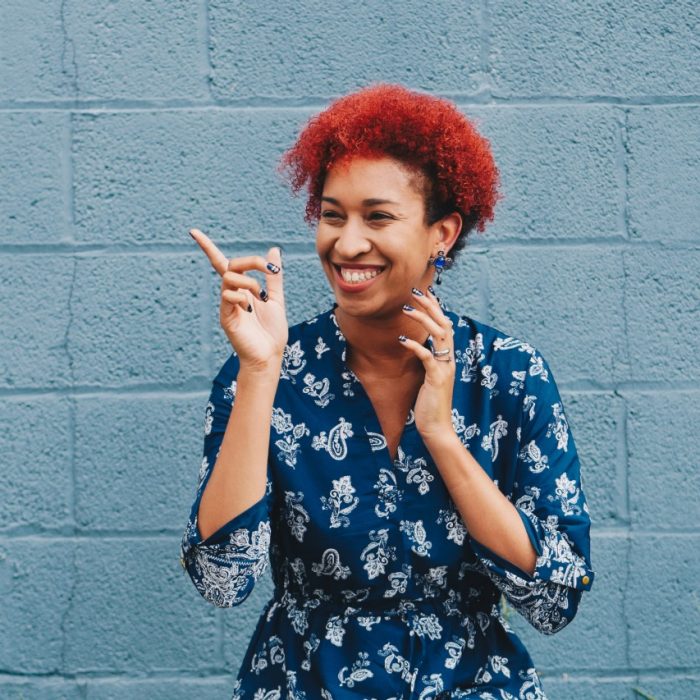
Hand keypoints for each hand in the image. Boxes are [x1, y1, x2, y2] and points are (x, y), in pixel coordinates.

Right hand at [189, 228, 287, 370]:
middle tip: (269, 270)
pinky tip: (250, 310)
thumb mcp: (276, 298)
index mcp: (242, 289)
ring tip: (261, 297)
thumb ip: (274, 276)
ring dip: (250, 282)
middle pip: (230, 265)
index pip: (222, 263)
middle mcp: (231, 295)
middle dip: (251, 262)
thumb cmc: (272, 331)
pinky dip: (242, 297)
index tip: (193, 231)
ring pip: (229, 278)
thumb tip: (274, 250)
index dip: (207, 247)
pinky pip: (228, 296)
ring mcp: (227, 305)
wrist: (270, 355)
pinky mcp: (225, 317)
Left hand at [399, 286, 456, 440]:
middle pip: (444, 324)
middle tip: (415, 291)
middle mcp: (449, 360)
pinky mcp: (437, 379)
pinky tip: (403, 340)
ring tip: (407, 308)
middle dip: (430, 306)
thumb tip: (418, 346)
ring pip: (439, 335)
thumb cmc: (429, 404)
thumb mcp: (429, 377)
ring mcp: (445, 369)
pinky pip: (428, 357)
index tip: (424, 293)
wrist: (436, 427)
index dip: (436, 308)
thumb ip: (428, 361)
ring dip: (423, 319)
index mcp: (448, 358)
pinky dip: (416, 346)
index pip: (445, 326)